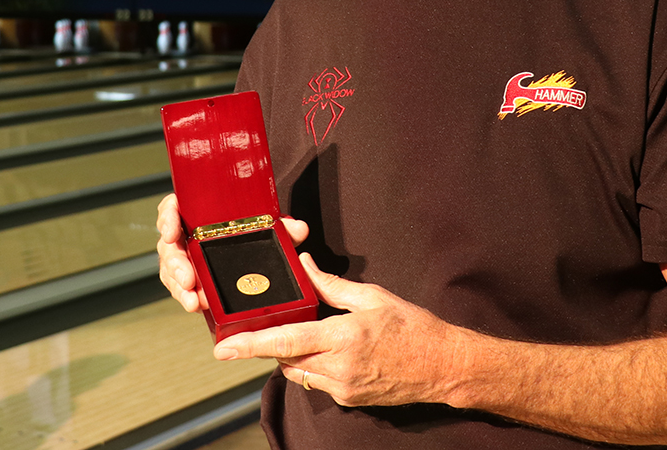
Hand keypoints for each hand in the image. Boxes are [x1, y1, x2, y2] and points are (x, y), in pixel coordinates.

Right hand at [155, 193, 309, 312]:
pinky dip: (188, 297)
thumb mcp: (269, 225)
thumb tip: (298, 228)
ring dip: (179, 287)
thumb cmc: (255, 230)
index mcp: (199, 213)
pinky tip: (196, 306)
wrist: (258, 249)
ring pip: (171, 271)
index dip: (167, 217)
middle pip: (170, 245)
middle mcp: (188, 234)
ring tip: (193, 301)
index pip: (173, 207)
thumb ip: (282, 225)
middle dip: (175, 264)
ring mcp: (188, 258)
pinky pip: (182, 288)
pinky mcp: (193, 280)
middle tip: (187, 278)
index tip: (171, 232)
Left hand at [214, 253, 466, 407]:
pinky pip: (316, 383)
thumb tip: (304, 265)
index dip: (250, 345)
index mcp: (343, 337)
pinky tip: (335, 353)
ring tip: (314, 336)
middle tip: (272, 326)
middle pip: (285, 359)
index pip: (285, 342)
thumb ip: (331, 285)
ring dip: (294, 356)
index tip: (223, 348)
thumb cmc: (412, 327)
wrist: (443, 366)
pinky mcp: (349, 400)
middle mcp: (339, 367)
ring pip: (298, 373)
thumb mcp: (373, 297)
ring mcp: (343, 388)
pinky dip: (315, 367)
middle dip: (273, 344)